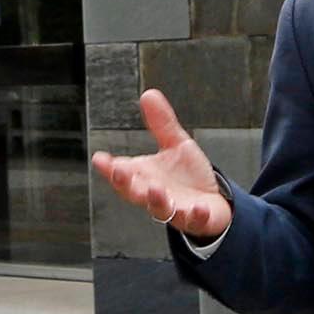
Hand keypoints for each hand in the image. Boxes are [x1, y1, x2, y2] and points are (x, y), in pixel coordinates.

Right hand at [89, 90, 231, 242]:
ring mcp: (174, 209)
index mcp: (145, 177)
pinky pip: (193, 220)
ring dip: (156, 201)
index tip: (99, 159)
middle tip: (118, 172)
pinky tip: (198, 208)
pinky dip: (195, 215)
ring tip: (156, 189)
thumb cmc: (188, 177)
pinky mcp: (196, 219)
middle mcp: (154, 195)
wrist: (213, 202)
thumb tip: (148, 94)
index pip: (122, 172)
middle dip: (125, 184)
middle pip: (134, 193)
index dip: (109, 168)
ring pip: (160, 209)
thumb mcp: (176, 144)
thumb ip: (161, 123)